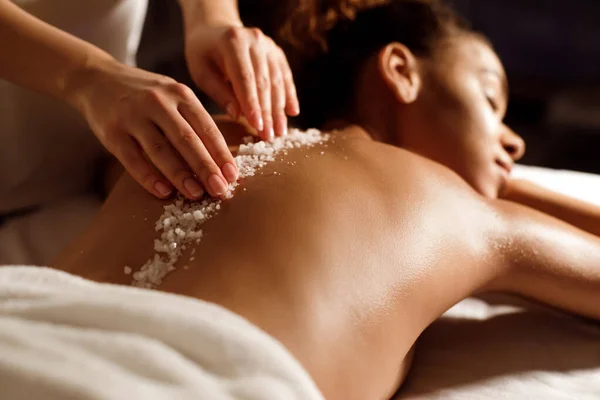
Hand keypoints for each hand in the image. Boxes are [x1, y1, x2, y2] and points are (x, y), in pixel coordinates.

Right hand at [69, 59, 237, 199]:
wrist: (97, 78)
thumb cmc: (146, 95)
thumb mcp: (173, 96)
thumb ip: (194, 121)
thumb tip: (221, 160)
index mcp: (180, 94)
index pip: (206, 127)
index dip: (221, 153)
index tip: (233, 176)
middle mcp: (158, 102)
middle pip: (187, 139)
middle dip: (206, 167)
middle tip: (220, 190)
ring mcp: (133, 116)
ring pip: (160, 150)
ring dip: (180, 175)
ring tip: (196, 194)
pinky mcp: (111, 131)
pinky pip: (132, 158)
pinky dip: (148, 177)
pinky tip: (163, 192)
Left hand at [184, 24, 299, 139]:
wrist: (213, 30)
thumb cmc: (203, 55)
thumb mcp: (201, 72)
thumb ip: (219, 93)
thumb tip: (237, 115)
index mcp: (232, 42)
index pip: (245, 78)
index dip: (252, 104)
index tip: (257, 126)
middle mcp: (254, 40)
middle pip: (264, 81)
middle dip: (267, 112)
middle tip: (269, 137)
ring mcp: (268, 45)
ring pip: (277, 81)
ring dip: (279, 109)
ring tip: (280, 132)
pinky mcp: (276, 52)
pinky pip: (285, 76)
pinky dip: (289, 95)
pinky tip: (292, 112)